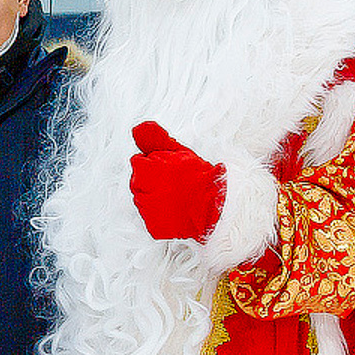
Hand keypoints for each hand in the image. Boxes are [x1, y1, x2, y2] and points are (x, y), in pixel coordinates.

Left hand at [129, 122, 225, 241]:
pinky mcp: (154, 227)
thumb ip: (155, 140)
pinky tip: (173, 211)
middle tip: (172, 183)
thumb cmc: (198, 175)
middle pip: (137, 182)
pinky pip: (150, 220)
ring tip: (174, 197)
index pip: (137, 162)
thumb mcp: (179, 152)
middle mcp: (144, 189)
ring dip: (153, 198)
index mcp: (148, 169)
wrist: (217, 205)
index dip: (152, 163)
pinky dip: (159, 216)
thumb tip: (137, 127)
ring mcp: (148, 210)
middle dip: (150, 180)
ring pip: (142, 200)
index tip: (167, 168)